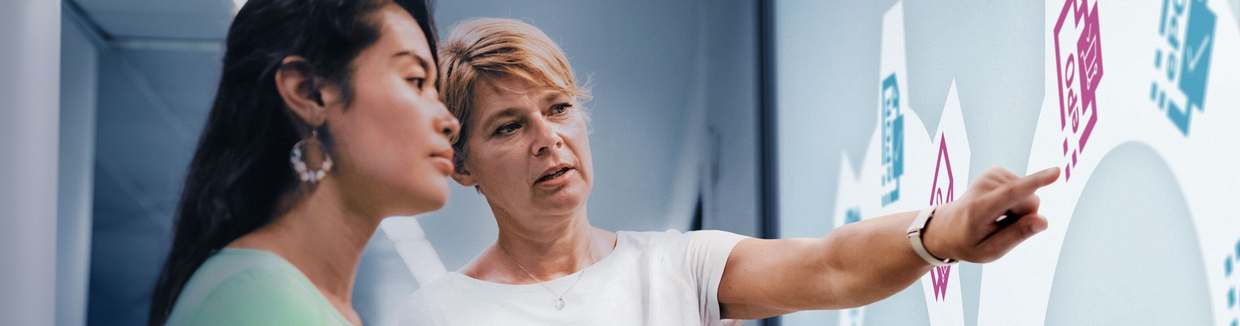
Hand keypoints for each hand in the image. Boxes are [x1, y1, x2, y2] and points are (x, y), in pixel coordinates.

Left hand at [921, 166, 1059, 262]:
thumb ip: (1017, 236)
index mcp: (980, 209)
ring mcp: (989, 175)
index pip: (1011, 193)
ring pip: (1029, 194)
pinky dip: (1016, 200)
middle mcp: (984, 187)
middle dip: (1026, 217)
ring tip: (996, 217)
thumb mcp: (991, 250)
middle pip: (1030, 201)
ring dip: (1019, 209)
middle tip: (1000, 226)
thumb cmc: (969, 242)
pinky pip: (1024, 188)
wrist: (947, 227)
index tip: (1056, 172)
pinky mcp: (996, 171)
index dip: (1035, 183)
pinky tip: (998, 206)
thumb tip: (1043, 221)